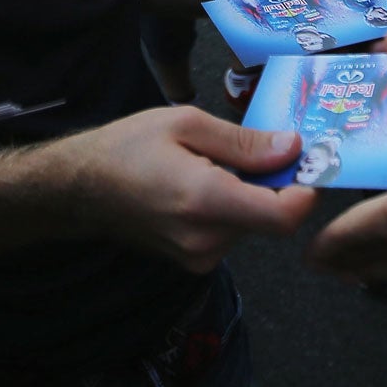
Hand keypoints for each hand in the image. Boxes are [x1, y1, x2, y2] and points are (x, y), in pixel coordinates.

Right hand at [60, 106, 317, 271]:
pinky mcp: (195, 263)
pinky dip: (231, 209)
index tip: (305, 161)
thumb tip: (293, 147)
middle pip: (271, 217)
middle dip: (271, 183)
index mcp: (206, 201)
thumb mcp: (185, 123)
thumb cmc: (127, 147)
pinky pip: (232, 233)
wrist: (81, 188)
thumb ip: (244, 142)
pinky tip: (201, 186)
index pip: (284, 216)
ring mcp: (200, 257)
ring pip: (252, 224)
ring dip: (248, 195)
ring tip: (211, 165)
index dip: (305, 190)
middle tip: (252, 148)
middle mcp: (207, 239)